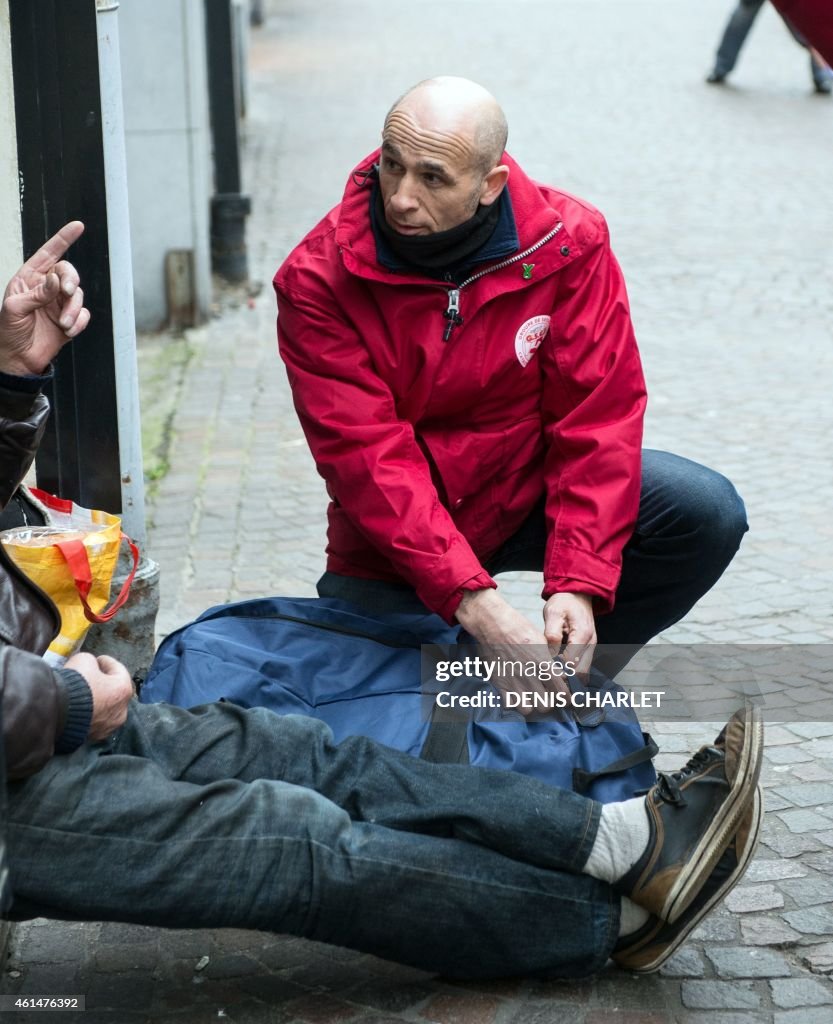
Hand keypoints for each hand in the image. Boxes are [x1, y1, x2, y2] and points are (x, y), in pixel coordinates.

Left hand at [0, 221, 88, 375]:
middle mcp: (47, 288)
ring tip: (63, 324)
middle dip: (70, 281)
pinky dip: (79, 322)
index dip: (63, 239)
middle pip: (68, 273)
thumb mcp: (15, 307)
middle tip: (66, 292)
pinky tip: (68, 330)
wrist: (18, 359)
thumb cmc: (9, 331)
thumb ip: (37, 292)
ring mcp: (59, 304)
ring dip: (73, 309)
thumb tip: (56, 280)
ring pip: (78, 295)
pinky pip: (84, 315)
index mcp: (30, 279)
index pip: (48, 254)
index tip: (78, 227)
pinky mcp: (70, 320)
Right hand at [65, 652, 133, 741]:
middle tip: (90, 675)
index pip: (118, 670)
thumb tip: (89, 666)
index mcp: (123, 690)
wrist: (55, 713)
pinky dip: (88, 712)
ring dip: (96, 699)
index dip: (106, 662)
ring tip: (82, 691)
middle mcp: (121, 711)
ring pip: (104, 708)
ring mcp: (108, 726)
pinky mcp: (94, 737)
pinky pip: (93, 720)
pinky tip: (77, 706)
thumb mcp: (84, 660)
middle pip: (113, 691)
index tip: (98, 659)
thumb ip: (91, 661)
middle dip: (102, 682)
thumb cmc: (74, 685)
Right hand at [456, 589, 572, 713]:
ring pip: (528, 710)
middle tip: (545, 694)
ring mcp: (514, 682)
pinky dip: (514, 702)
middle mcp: (530, 677)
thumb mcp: (542, 641)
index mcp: (544, 665)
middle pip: (545, 706)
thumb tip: (561, 675)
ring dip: (530, 704)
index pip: (562, 694)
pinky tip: (516, 693)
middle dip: (548, 702)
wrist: (493, 625)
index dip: (565, 697)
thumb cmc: (519, 629)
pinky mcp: (500, 684)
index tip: (563, 695)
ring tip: (530, 695)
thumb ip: (551, 661)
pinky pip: (510, 705)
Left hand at [544, 592, 596, 680]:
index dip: (558, 671)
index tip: (544, 672)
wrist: (577, 595)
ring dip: (569, 677)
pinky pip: (582, 667)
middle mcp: (590, 644)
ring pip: (583, 673)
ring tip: (551, 677)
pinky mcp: (587, 650)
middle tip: (547, 679)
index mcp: (582, 634)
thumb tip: (551, 654)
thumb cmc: (564, 602)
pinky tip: (557, 671)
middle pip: (581, 673)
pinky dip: (571, 672)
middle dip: (565, 679)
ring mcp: (591, 648)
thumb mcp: (553, 613)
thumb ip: (552, 633)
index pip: (572, 663)